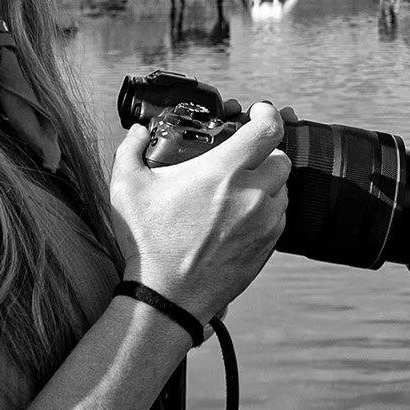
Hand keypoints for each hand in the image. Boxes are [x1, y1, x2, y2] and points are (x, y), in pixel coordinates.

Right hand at [110, 101, 290, 327]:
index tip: (259, 112)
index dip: (267, 114)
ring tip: (240, 188)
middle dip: (264, 152)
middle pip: (281, 158)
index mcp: (223, 172)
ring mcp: (263, 223)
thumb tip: (139, 132)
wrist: (165, 297)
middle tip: (243, 156)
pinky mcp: (267, 247)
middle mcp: (251, 195)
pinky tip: (241, 215)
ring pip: (283, 189)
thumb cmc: (147, 243)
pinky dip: (266, 210)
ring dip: (266, 183)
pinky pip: (279, 217)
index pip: (268, 130)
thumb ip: (131, 149)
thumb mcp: (126, 188)